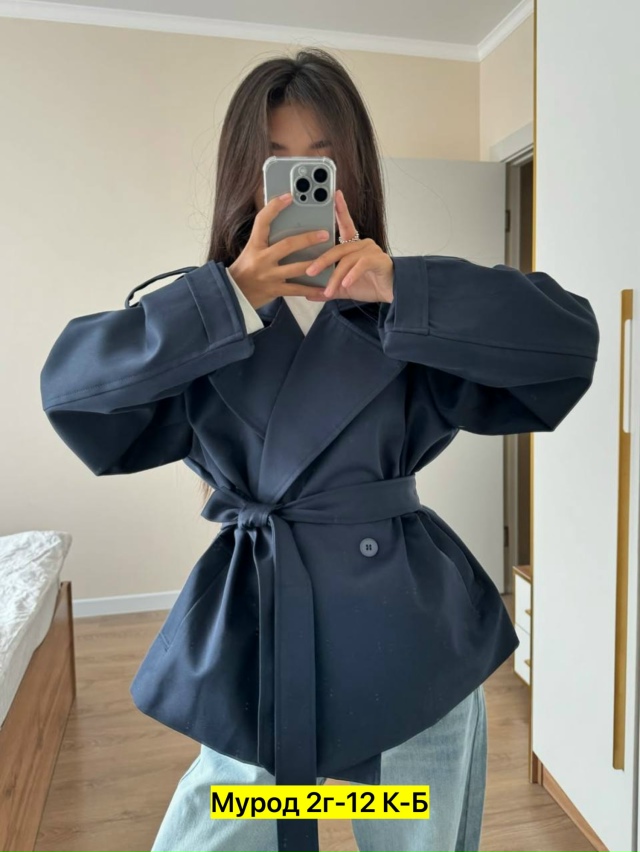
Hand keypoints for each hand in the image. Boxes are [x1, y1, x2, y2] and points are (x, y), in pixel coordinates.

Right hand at [228, 193, 335, 309]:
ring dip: (314, 263)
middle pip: (287, 245)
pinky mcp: (274, 290)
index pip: (262, 221)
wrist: (234, 293)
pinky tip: (323, 289)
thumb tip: (285, 220)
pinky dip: (311, 290)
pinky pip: (296, 290)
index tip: (289, 196)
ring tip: (329, 258)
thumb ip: (266, 238)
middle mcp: (261, 259)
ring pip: (295, 268)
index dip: (274, 207)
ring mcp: (268, 276)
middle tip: (325, 233)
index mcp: (255, 245)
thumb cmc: (246, 268)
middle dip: (307, 239)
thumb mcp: (252, 249)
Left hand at [303, 189, 393, 303]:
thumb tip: (308, 294)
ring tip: (328, 291)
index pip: (345, 224)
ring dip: (336, 277)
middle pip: (338, 248)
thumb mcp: (344, 288)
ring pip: (347, 260)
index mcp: (354, 245)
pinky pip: (362, 264)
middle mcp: (363, 244)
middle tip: (310, 271)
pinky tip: (346, 284)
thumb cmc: (370, 285)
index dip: (340, 209)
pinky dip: (352, 275)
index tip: (334, 194)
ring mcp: (372, 250)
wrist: (393, 294)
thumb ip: (328, 288)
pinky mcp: (379, 260)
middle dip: (322, 260)